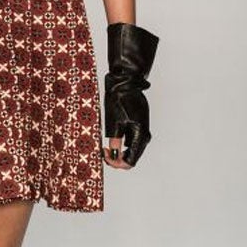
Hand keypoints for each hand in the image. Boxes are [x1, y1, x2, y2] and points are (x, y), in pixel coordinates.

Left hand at [103, 22, 158, 168]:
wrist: (127, 82)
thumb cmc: (119, 100)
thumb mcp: (114, 122)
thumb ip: (115, 141)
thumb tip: (113, 156)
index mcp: (139, 135)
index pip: (130, 161)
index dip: (116, 163)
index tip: (104, 153)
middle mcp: (144, 135)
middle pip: (132, 157)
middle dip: (116, 158)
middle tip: (103, 149)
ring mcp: (143, 130)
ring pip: (132, 149)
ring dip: (119, 151)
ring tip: (105, 144)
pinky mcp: (139, 125)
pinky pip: (131, 140)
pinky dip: (122, 142)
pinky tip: (111, 138)